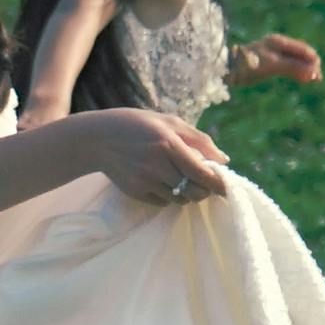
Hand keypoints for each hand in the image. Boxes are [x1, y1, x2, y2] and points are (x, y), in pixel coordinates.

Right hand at [81, 108, 235, 208]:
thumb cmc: (139, 125)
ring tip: (182, 180)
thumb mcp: (170, 122)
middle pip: (194, 191)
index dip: (218, 184)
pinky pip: (163, 202)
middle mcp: (158, 165)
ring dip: (187, 194)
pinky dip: (169, 196)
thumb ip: (199, 139)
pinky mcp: (136, 192)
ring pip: (180, 199)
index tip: (226, 187)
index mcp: (169, 144)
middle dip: (205, 191)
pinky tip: (162, 182)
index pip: (202, 173)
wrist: (98, 139)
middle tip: (205, 185)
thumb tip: (224, 160)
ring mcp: (145, 181)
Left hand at [231, 32, 324, 85]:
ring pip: (295, 61)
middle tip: (317, 79)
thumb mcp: (272, 65)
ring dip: (304, 69)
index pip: (302, 49)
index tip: (317, 74)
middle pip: (300, 54)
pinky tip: (301, 78)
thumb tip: (312, 72)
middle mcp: (277, 45)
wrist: (226, 69)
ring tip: (313, 80)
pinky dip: (296, 72)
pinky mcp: (268, 62)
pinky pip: (287, 66)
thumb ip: (292, 67)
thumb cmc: (248, 64)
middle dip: (310, 65)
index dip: (312, 61)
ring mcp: (273, 53)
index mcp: (278, 41)